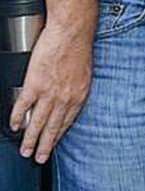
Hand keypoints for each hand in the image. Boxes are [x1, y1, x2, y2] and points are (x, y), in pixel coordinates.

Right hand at [9, 24, 92, 162]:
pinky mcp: (34, 85)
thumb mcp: (84, 73)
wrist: (72, 32)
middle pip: (53, 127)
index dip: (59, 135)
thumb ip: (76, 89)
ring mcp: (49, 93)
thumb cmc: (79, 48)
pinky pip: (23, 106)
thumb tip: (69, 97)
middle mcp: (65, 98)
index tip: (53, 144)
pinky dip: (17, 117)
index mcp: (79, 95)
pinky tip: (14, 126)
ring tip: (25, 150)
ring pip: (37, 122)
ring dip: (30, 138)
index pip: (68, 121)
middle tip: (38, 158)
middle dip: (44, 144)